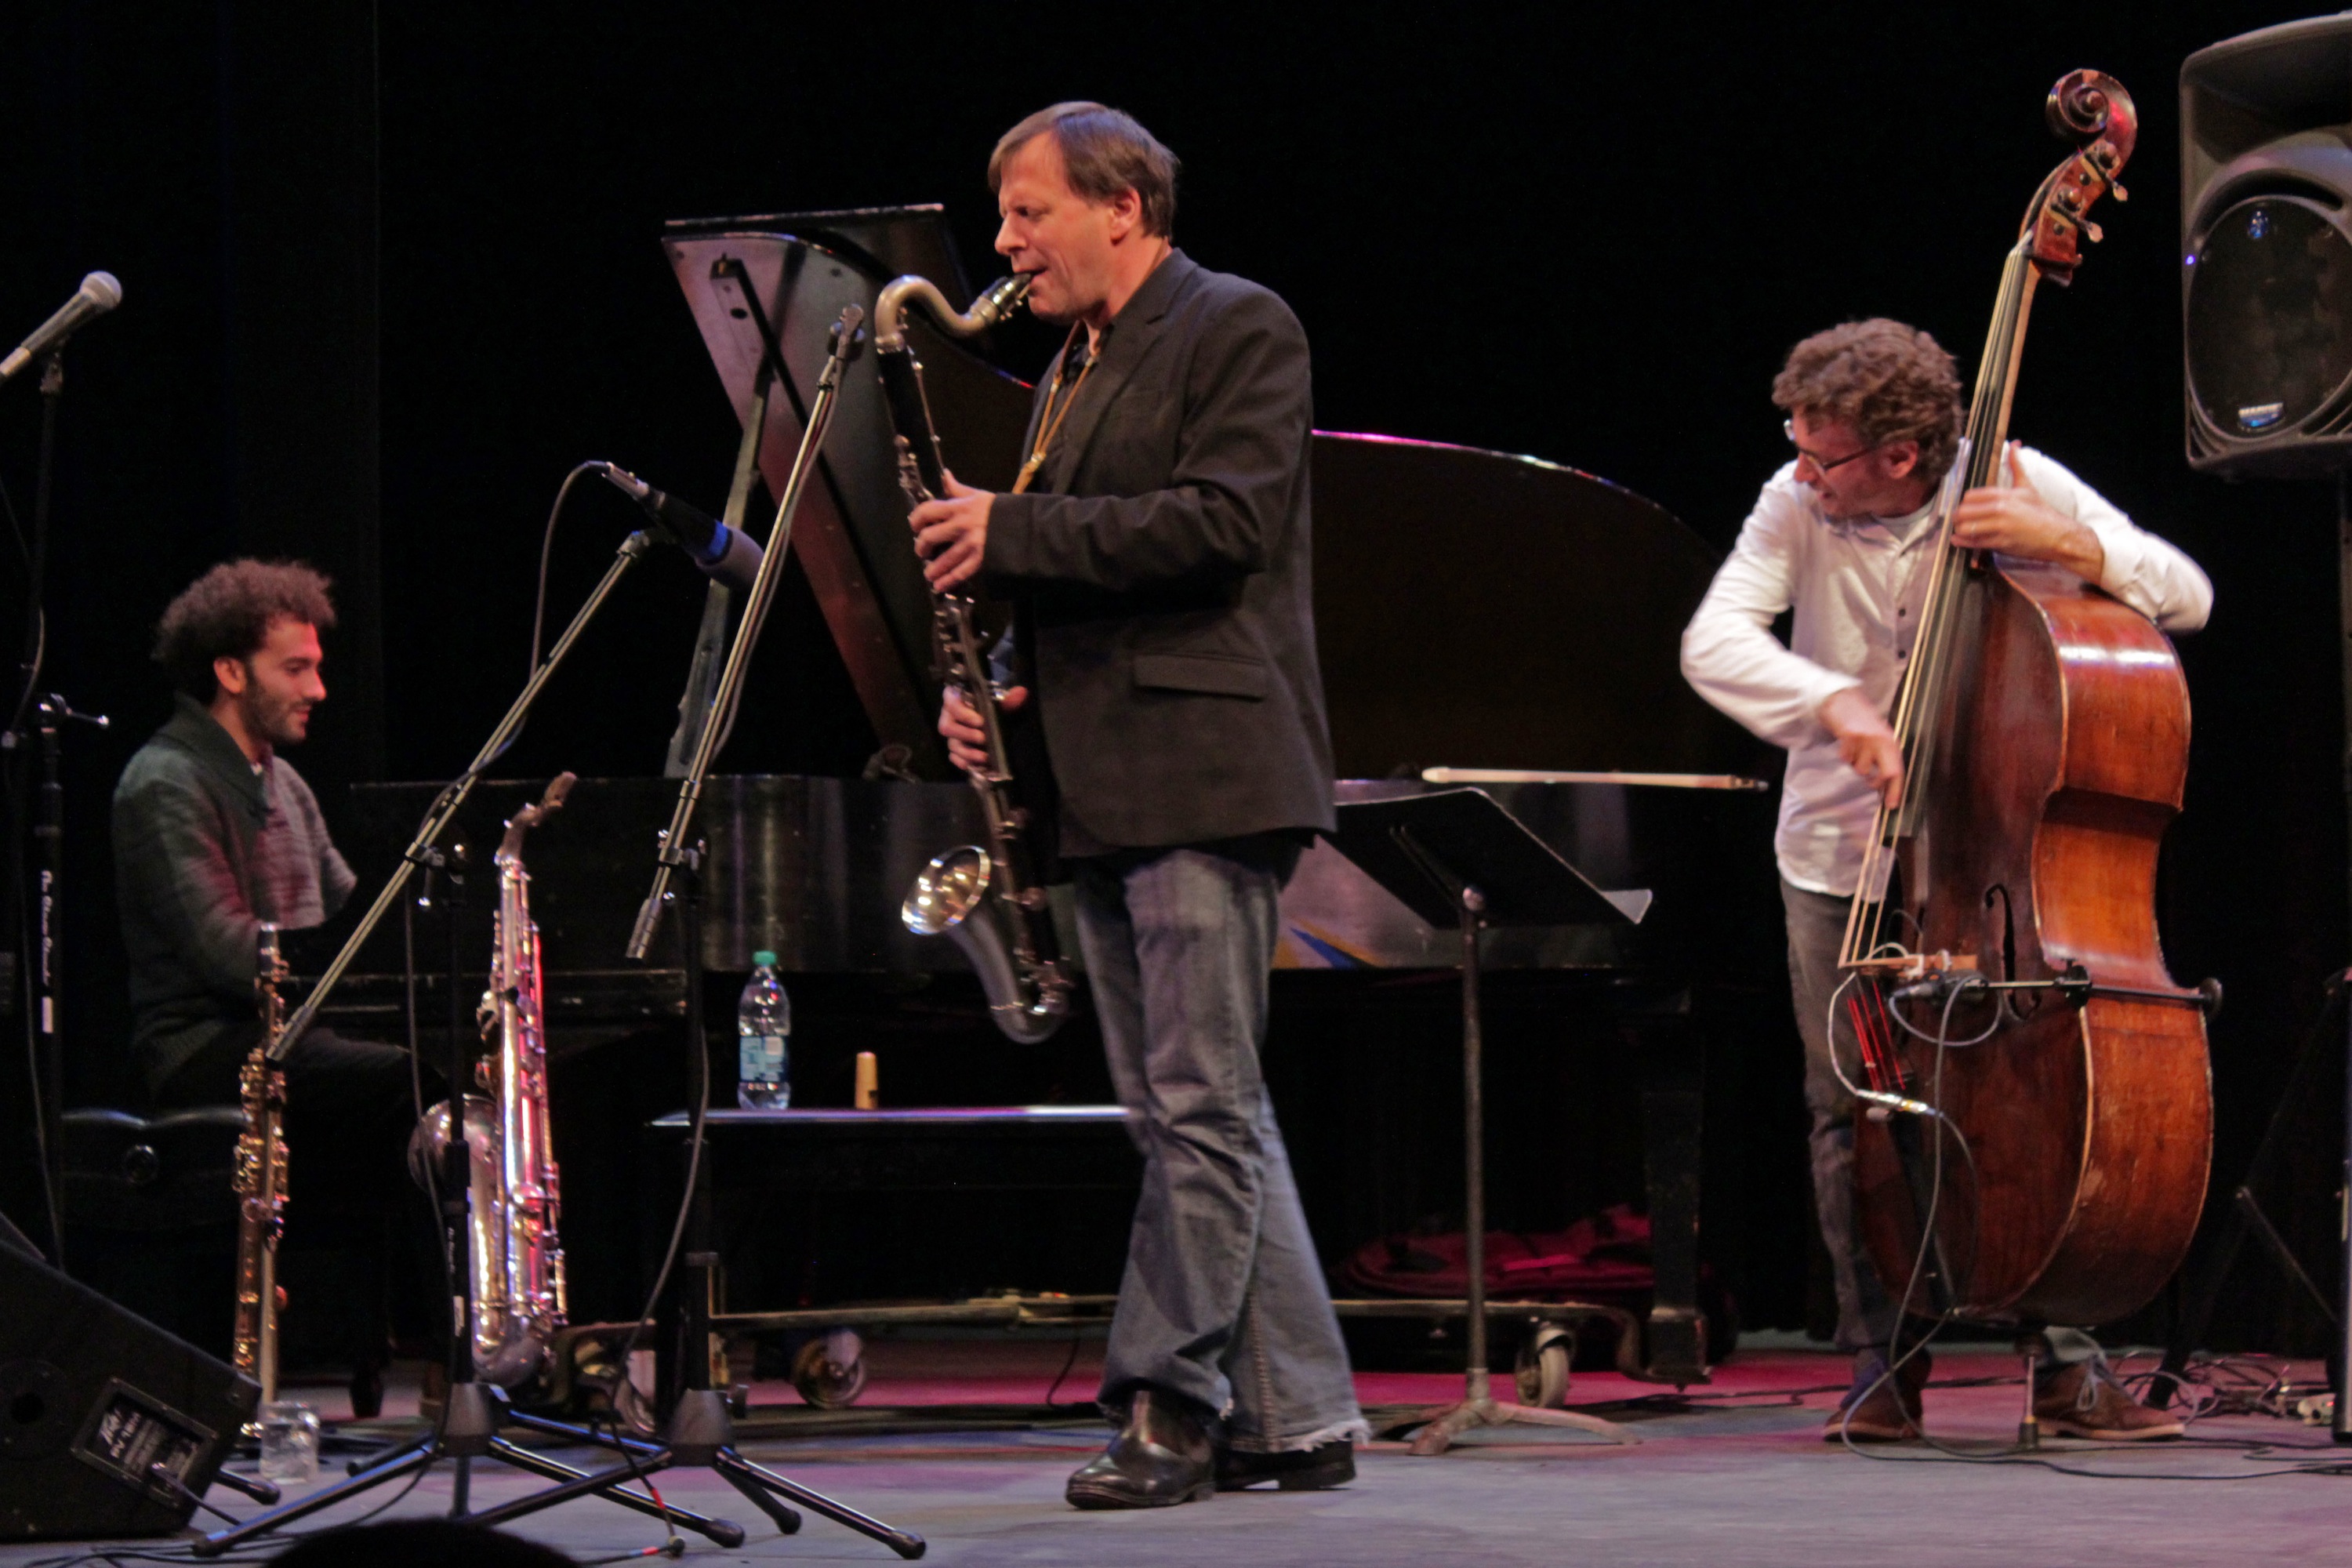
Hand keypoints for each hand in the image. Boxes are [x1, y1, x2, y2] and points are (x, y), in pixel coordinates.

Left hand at [909, 470, 994, 591]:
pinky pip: (959, 573)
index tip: (915, 526)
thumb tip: (945, 475)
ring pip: (943, 559)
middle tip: (922, 552)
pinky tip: (940, 586)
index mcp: (958, 507)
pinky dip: (948, 581)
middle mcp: (960, 526)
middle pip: (929, 537)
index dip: (916, 520)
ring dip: (933, 569)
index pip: (927, 511)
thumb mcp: (978, 495)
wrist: (1024, 525)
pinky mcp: (980, 559)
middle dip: (921, 547)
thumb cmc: (999, 509)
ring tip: (929, 574)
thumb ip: (958, 489)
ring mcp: (970, 544)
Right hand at [939, 683, 1027, 774]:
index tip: (980, 721)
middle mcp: (949, 716)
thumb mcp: (1001, 702)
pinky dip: (963, 762)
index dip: (962, 713)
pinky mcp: (955, 748)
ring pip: (951, 745)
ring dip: (967, 752)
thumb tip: (1021, 693)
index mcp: (956, 698)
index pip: (951, 702)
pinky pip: (953, 757)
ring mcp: (952, 734)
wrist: (994, 718)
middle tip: (983, 738)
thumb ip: (1009, 698)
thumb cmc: (993, 706)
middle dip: (965, 734)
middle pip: (946, 727)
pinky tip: (975, 765)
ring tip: (984, 757)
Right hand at [1820, 685, 1903, 806]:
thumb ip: (1885, 756)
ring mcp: (1865, 739)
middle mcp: (1881, 741)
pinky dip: (1845, 755)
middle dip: (1876, 783)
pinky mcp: (1849, 737)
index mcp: (1891, 742)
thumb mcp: (1880, 737)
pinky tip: (1847, 745)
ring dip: (1857, 765)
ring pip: (1860, 769)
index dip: (1896, 790)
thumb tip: (1886, 782)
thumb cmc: (1864, 721)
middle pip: (1884, 774)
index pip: (1898, 771)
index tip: (1892, 805)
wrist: (1844, 701)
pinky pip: (1845, 758)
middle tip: (1870, 782)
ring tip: (1856, 752)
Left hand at [1951, 442, 2103, 579]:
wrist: (2056, 533)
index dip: (1964, 502)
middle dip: (1958, 516)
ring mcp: (2000, 527)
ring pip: (1966, 527)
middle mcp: (2000, 509)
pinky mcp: (2001, 543)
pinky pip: (1974, 542)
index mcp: (2003, 494)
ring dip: (1960, 529)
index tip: (1965, 506)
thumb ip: (2016, 465)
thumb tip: (2015, 444)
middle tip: (1959, 519)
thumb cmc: (2040, 510)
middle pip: (1963, 511)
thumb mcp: (2026, 486)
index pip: (1970, 496)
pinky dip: (1963, 542)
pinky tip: (1957, 540)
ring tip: (1961, 530)